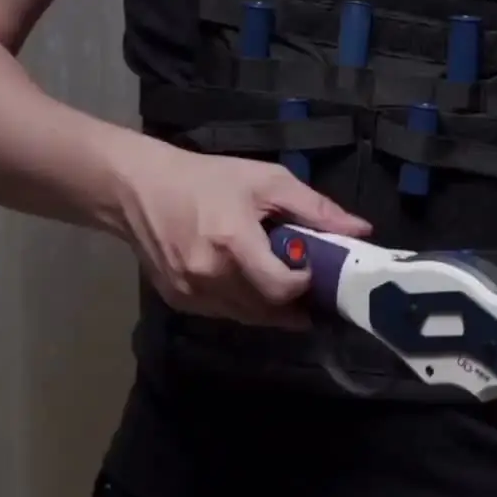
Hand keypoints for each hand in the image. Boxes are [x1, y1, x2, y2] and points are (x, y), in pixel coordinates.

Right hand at [119, 144, 370, 328]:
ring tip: (281, 285)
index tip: (311, 269)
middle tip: (306, 285)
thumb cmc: (205, 179)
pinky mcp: (178, 301)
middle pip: (268, 310)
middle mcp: (210, 276)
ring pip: (247, 317)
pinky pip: (224, 314)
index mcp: (233, 243)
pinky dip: (243, 305)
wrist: (135, 188)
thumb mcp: (266, 180)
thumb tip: (361, 231)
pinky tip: (248, 283)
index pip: (282, 288)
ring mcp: (191, 293)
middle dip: (294, 302)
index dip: (305, 285)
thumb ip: (315, 208)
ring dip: (270, 309)